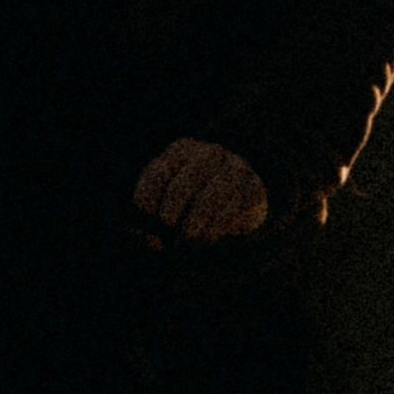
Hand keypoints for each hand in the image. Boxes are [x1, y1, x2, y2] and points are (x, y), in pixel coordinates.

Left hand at [132, 138, 269, 244]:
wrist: (245, 191)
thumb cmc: (198, 195)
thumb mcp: (173, 195)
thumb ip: (155, 210)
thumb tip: (144, 236)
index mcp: (181, 150)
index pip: (158, 174)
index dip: (147, 204)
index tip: (141, 228)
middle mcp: (208, 154)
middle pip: (180, 188)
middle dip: (167, 220)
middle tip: (161, 244)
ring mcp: (233, 168)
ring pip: (204, 202)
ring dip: (190, 228)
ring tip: (184, 242)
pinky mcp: (252, 188)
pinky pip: (228, 212)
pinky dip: (212, 230)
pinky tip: (204, 239)